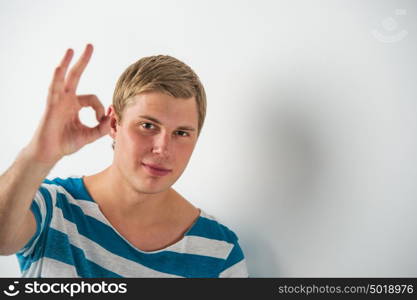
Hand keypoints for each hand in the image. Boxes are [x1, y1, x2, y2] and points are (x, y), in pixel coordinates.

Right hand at [25, 44, 110, 164]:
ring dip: (67, 63)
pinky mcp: (51, 105)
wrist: (50, 152)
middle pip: (76, 75)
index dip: (101, 109)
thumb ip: (103, 127)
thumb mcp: (90, 135)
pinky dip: (56, 79)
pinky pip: (53, 89)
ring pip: (63, 78)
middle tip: (90, 45)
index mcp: (76, 104)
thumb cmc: (67, 143)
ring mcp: (58, 100)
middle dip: (83, 60)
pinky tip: (58, 68)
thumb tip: (114, 117)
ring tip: (71, 49)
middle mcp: (66, 98)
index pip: (93, 99)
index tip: (102, 120)